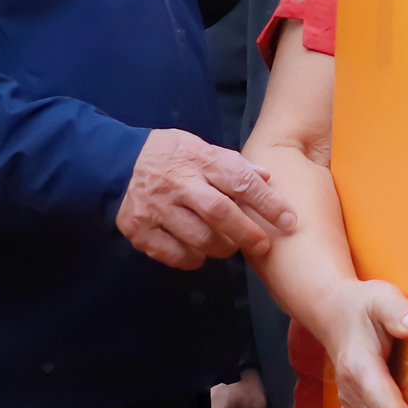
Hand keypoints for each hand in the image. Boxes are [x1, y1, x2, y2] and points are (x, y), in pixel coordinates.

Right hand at [116, 129, 296, 270]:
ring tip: (229, 246)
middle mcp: (178, 184)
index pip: (241, 181)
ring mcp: (157, 209)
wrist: (118, 164)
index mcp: (199, 160)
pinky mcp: (140, 230)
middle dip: (247, 234)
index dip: (268, 203)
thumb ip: (233, 165)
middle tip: (262, 246)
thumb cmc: (170, 156)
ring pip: (198, 239)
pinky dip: (193, 259)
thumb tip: (267, 177)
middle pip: (220, 214)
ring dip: (221, 248)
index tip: (288, 220)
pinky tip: (199, 252)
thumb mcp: (202, 148)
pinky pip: (174, 255)